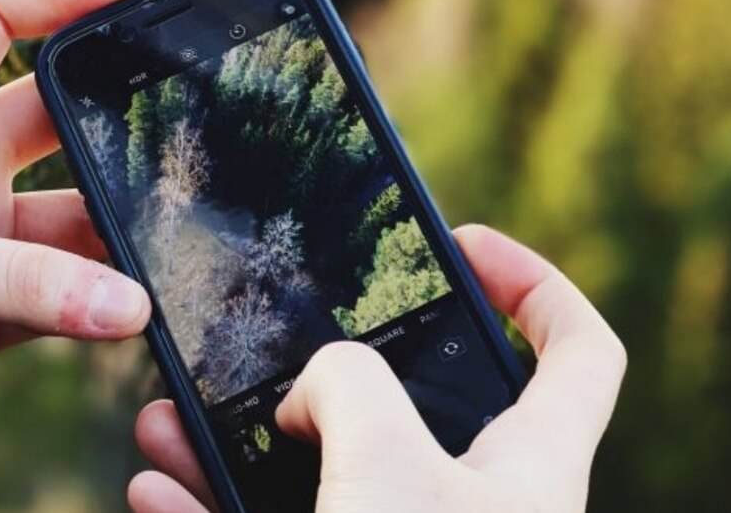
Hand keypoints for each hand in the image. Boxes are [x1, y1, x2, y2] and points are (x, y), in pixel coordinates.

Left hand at [0, 0, 157, 489]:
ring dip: (112, 246)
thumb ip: (19, 286)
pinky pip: (53, 303)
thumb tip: (129, 303)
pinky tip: (130, 322)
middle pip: (56, 126)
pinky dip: (92, 311)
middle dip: (118, 129)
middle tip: (192, 137)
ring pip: (66, 229)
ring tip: (169, 261)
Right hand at [128, 224, 625, 512]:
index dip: (533, 282)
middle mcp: (471, 508)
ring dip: (240, 444)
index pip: (577, 350)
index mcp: (530, 465)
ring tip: (171, 411)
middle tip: (274, 336)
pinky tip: (153, 485)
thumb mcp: (390, 461)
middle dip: (330, 367)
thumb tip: (316, 390)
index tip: (462, 243)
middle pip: (412, 406)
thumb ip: (354, 385)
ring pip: (322, 477)